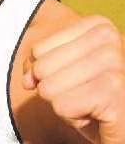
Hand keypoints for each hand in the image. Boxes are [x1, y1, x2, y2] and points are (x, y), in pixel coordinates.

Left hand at [24, 15, 124, 143]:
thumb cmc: (92, 100)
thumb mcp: (62, 74)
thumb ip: (37, 65)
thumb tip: (27, 79)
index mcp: (98, 26)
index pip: (38, 50)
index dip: (45, 72)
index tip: (74, 80)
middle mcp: (110, 38)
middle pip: (42, 68)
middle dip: (54, 89)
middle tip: (83, 96)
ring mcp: (114, 63)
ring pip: (48, 87)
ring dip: (64, 104)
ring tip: (90, 105)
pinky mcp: (113, 91)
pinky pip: (61, 106)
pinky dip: (72, 117)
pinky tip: (96, 116)